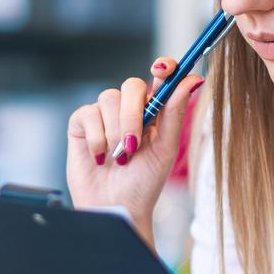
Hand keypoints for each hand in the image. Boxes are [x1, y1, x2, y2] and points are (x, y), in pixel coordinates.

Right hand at [65, 56, 202, 245]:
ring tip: (118, 158)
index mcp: (155, 110)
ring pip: (108, 98)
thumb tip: (193, 79)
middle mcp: (129, 108)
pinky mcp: (81, 124)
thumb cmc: (144, 183)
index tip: (162, 69)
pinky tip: (100, 157)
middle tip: (132, 145)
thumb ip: (175, 112)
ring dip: (114, 131)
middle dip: (132, 114)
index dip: (163, 67)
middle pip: (131, 86)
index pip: (160, 76)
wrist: (116, 207)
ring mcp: (104, 115)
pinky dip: (96, 138)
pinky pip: (87, 114)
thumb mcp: (165, 148)